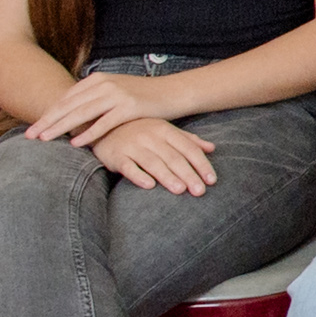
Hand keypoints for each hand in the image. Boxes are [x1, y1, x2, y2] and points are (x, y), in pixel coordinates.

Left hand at [26, 66, 181, 145]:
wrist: (173, 93)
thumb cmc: (142, 97)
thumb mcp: (114, 92)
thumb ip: (92, 99)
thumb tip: (69, 113)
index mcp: (97, 80)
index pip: (65, 99)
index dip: (47, 114)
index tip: (32, 129)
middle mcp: (104, 85)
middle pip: (69, 106)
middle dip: (47, 122)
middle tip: (30, 136)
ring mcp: (117, 95)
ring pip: (82, 114)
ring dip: (61, 128)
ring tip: (46, 139)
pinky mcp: (130, 107)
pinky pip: (104, 123)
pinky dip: (89, 133)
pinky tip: (76, 143)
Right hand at [86, 115, 219, 195]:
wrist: (103, 125)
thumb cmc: (140, 130)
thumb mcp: (164, 130)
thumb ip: (188, 139)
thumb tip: (212, 148)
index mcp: (165, 130)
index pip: (188, 148)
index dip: (201, 164)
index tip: (212, 180)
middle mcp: (150, 136)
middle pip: (173, 157)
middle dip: (188, 175)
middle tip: (200, 191)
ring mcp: (132, 145)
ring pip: (153, 162)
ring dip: (167, 176)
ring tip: (180, 190)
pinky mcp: (115, 156)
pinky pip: (127, 166)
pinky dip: (138, 175)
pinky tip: (149, 185)